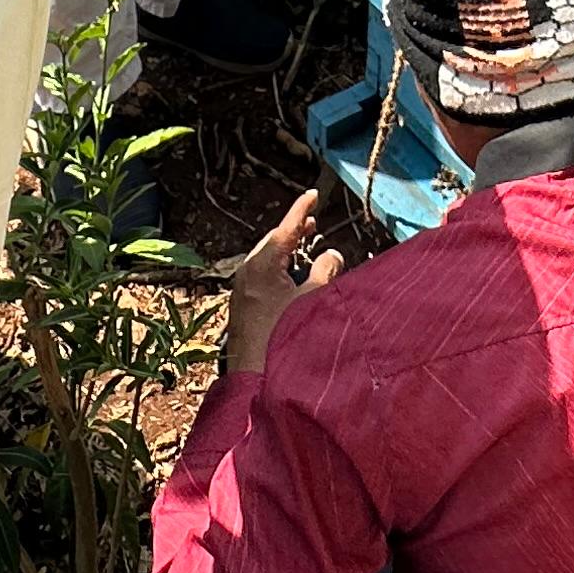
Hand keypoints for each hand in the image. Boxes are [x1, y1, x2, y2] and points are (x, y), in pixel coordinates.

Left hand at [223, 190, 345, 379]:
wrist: (255, 378)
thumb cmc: (285, 336)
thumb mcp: (313, 300)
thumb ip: (325, 272)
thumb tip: (331, 253)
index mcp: (263, 264)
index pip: (286, 228)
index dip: (302, 210)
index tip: (313, 194)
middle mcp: (247, 272)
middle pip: (273, 242)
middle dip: (293, 231)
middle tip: (312, 222)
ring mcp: (242, 290)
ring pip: (266, 260)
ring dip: (286, 251)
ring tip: (304, 245)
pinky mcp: (243, 307)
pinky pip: (262, 276)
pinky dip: (279, 268)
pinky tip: (291, 277)